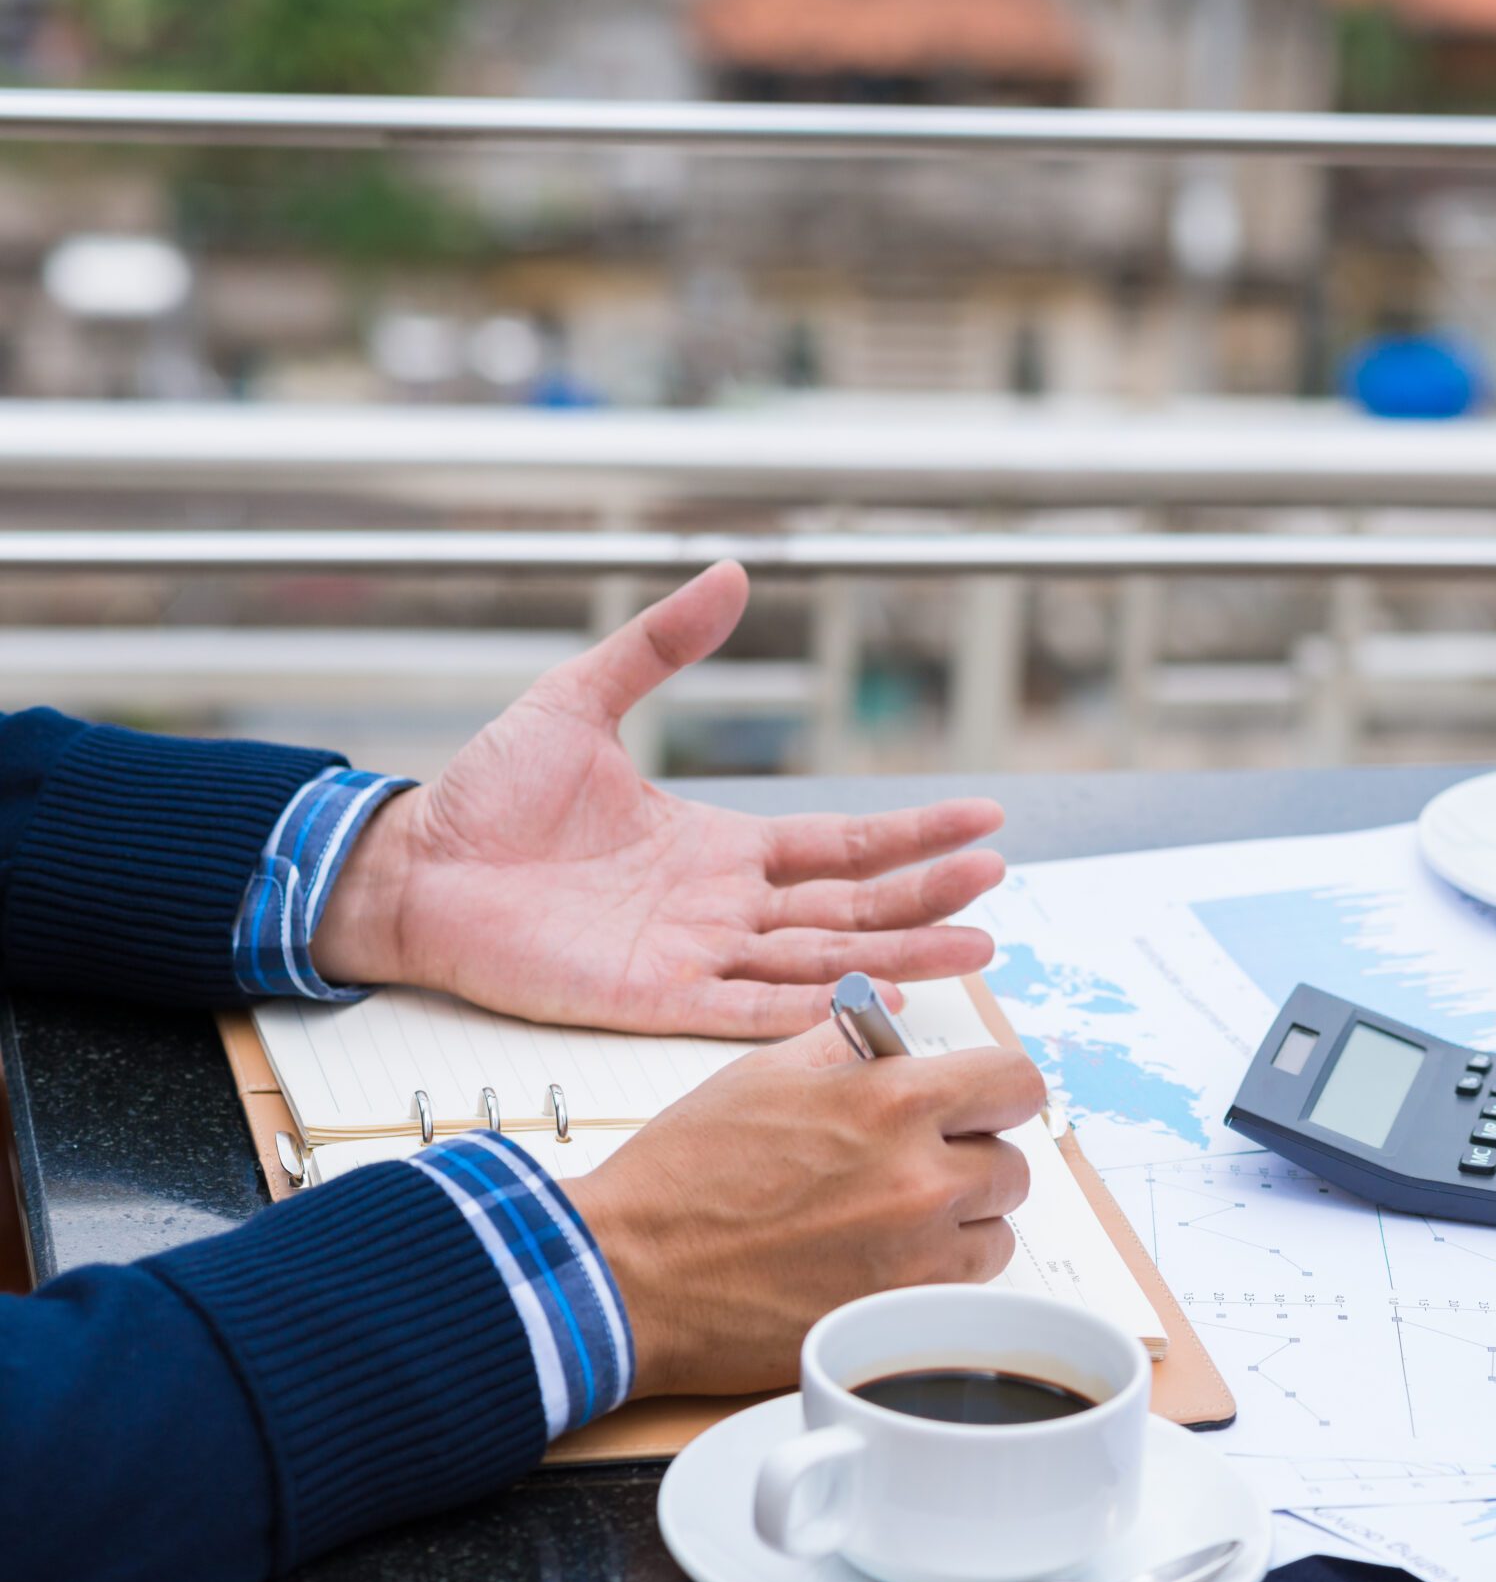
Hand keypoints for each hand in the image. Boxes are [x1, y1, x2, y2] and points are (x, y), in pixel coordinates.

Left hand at [311, 562, 1004, 1035]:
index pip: (841, 844)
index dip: (913, 832)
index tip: (983, 820)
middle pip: (852, 904)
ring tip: (977, 944)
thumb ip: (661, 646)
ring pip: (823, 959)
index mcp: (719, 846)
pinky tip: (880, 1000)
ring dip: (901, 953)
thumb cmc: (487, 795)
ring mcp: (694, 956)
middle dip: (929, 894)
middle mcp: (722, 906)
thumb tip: (729, 573)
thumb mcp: (582, 698)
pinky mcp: (652, 998)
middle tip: (997, 881)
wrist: (411, 866)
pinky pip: (751, 1008)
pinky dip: (816, 1007)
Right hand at [561, 1023, 1046, 1396]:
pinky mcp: (897, 1318)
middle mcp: (920, 1179)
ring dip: (963, 1223)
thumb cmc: (684, 1175)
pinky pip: (963, 1289)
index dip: (996, 1093)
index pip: (1016, 1085)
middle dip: (974, 1158)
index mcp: (891, 1102)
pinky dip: (936, 1274)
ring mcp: (916, 1257)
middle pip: (1015, 1163)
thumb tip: (894, 1029)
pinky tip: (879, 1261)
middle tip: (921, 1163)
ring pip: (998, 1230)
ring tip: (894, 1218)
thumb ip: (849, 1045)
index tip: (978, 1104)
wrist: (630, 1275)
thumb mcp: (765, 1074)